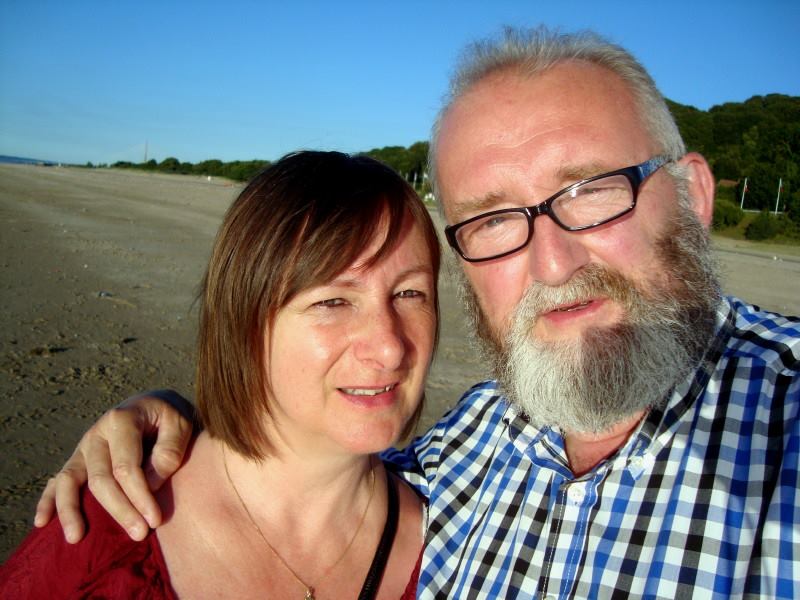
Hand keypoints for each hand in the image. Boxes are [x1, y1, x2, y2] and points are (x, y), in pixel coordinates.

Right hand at [33, 391, 194, 542]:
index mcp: (121, 421)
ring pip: (69, 481)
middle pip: (100, 479)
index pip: (125, 467)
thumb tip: (149, 484)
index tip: (155, 520)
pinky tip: (42, 523)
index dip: (139, 496)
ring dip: (71, 511)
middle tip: (139, 534)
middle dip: (119, 510)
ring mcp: (84, 447)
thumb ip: (169, 451)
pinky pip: (58, 481)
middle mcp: (97, 434)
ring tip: (76, 538)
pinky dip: (48, 501)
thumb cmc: (170, 417)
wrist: (155, 404)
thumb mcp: (181, 424)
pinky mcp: (78, 460)